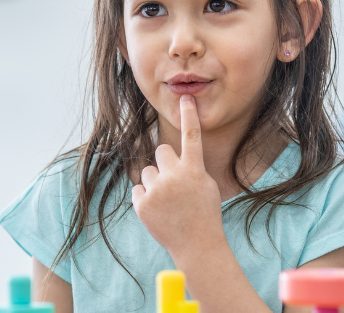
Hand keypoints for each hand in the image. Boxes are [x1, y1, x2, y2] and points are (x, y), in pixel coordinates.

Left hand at [131, 95, 223, 257]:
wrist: (197, 245)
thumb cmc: (203, 213)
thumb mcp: (205, 186)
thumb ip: (189, 167)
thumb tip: (168, 155)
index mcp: (195, 170)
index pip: (191, 137)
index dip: (188, 116)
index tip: (185, 97)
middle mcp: (175, 176)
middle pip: (161, 151)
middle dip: (165, 163)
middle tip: (174, 183)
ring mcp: (157, 190)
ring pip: (147, 171)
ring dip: (155, 183)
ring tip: (168, 203)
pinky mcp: (142, 204)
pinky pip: (138, 190)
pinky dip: (145, 199)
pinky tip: (158, 211)